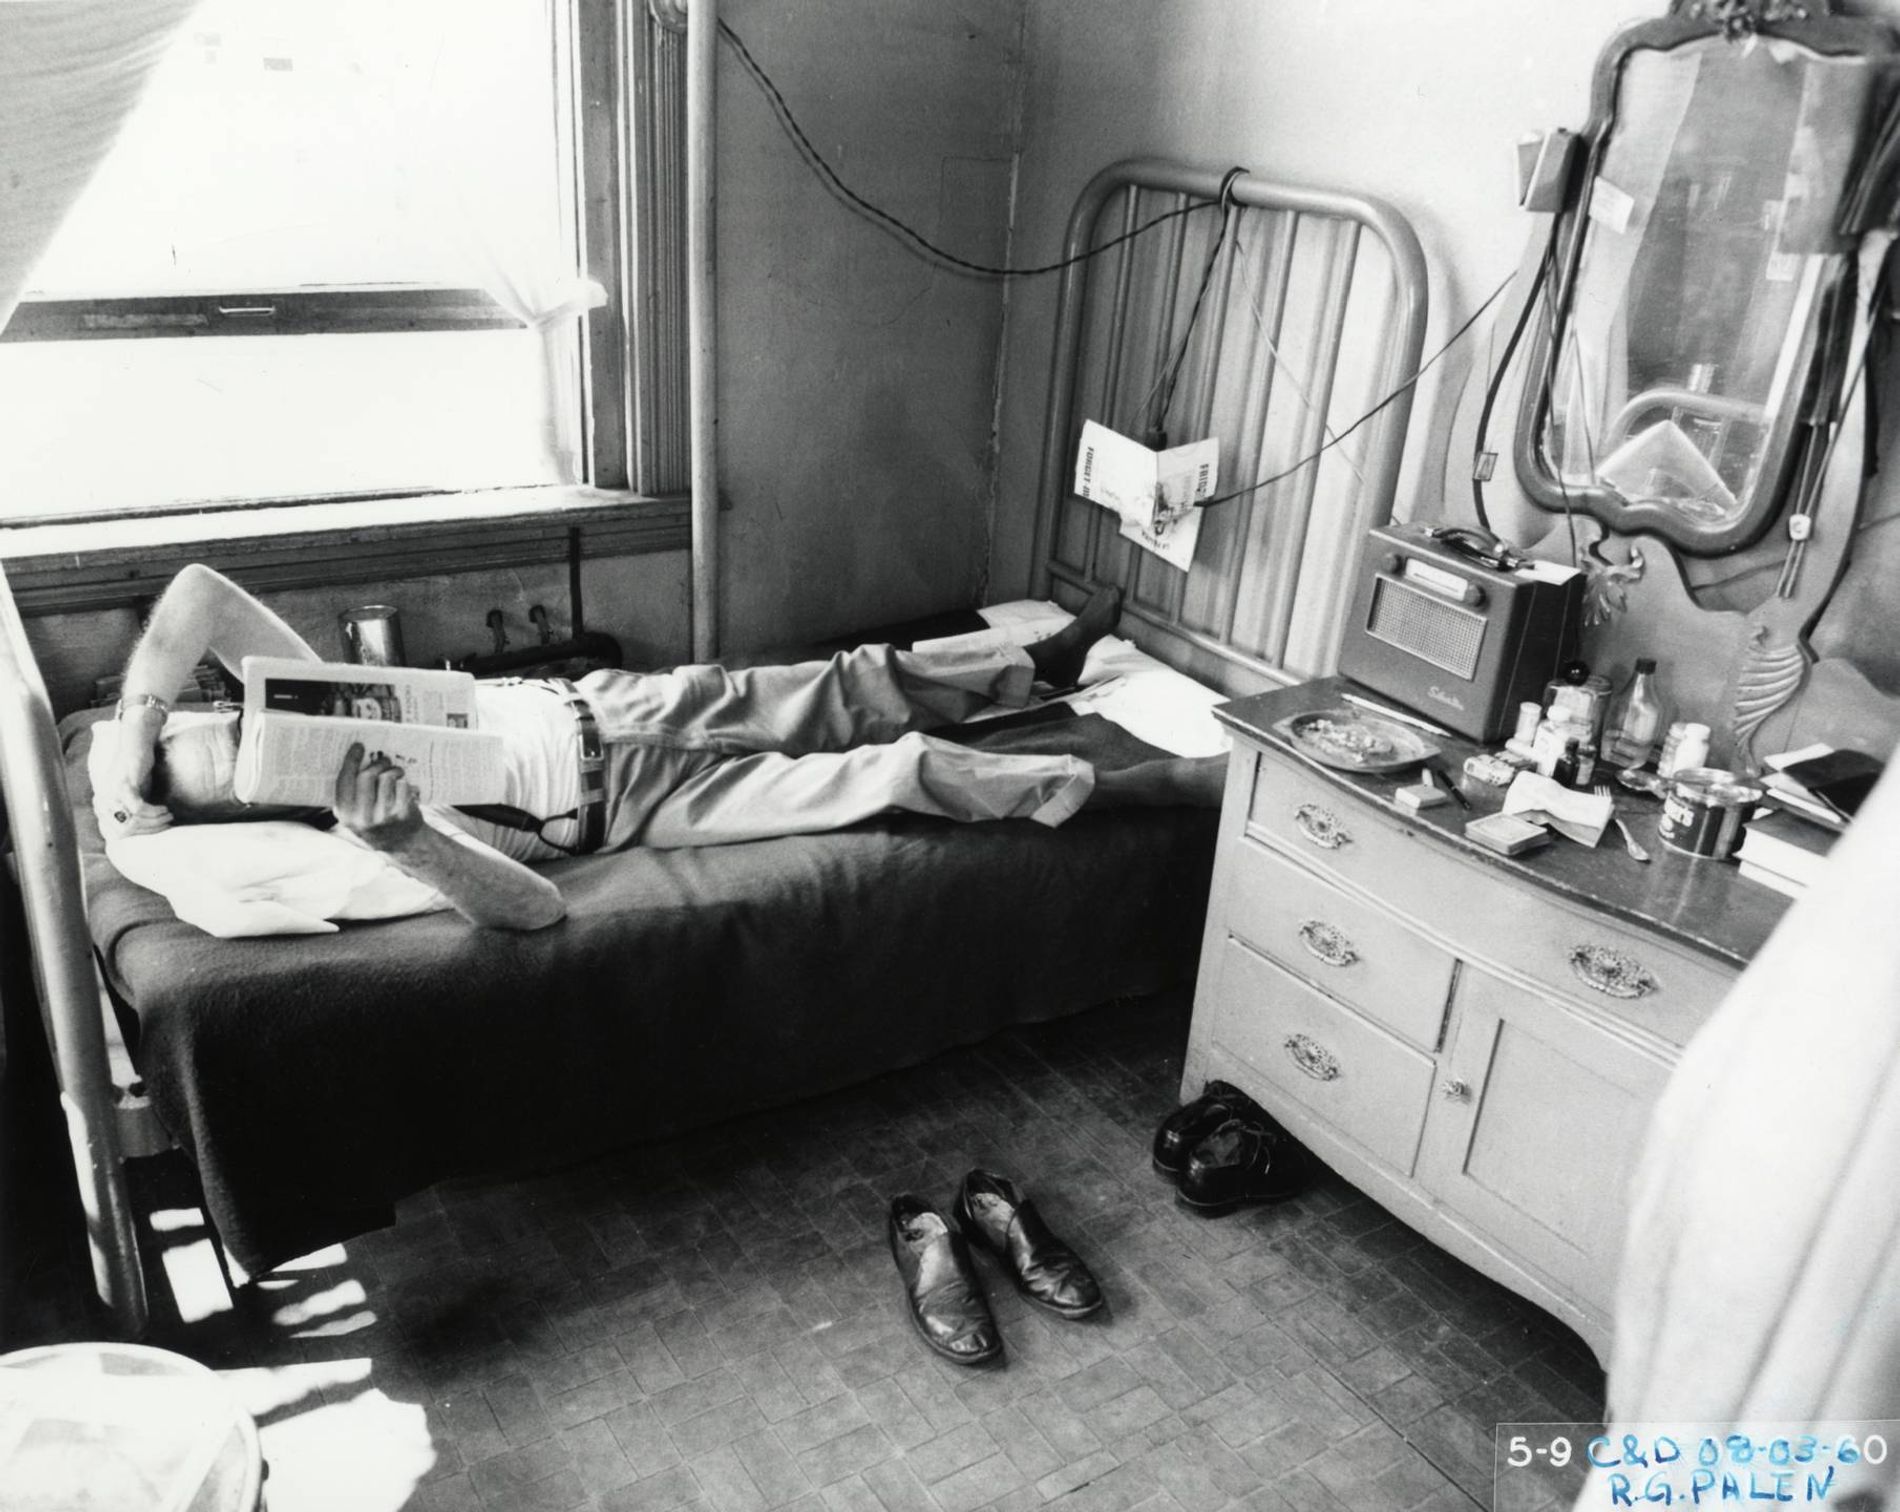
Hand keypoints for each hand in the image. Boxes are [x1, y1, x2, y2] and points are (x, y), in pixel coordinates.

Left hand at [94, 719, 172, 838]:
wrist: (135, 748)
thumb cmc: (135, 774)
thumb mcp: (130, 798)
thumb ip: (129, 815)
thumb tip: (142, 834)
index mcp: (100, 808)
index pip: (116, 836)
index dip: (139, 836)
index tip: (156, 832)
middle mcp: (101, 803)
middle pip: (124, 831)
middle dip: (149, 830)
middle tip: (166, 824)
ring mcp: (110, 795)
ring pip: (132, 821)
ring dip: (155, 821)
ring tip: (168, 816)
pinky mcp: (123, 786)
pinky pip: (138, 808)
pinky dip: (154, 812)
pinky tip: (164, 809)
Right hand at [333, 742, 425, 851]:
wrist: (401, 844)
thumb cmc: (375, 821)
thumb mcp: (355, 813)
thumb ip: (352, 791)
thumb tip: (356, 757)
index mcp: (345, 813)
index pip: (344, 780)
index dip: (351, 760)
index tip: (358, 746)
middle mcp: (362, 817)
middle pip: (366, 776)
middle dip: (377, 763)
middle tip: (384, 759)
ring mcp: (383, 816)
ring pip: (387, 778)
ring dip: (394, 770)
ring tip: (396, 772)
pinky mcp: (402, 814)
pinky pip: (402, 785)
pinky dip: (404, 781)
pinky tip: (404, 786)